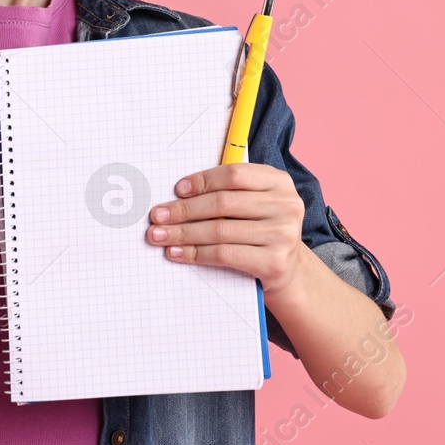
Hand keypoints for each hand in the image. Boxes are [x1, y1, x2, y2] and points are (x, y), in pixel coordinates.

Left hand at [145, 163, 305, 295]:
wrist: (287, 270)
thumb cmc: (260, 230)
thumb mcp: (253, 204)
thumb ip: (226, 192)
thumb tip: (177, 193)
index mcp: (278, 182)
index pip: (234, 174)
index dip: (202, 181)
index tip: (177, 190)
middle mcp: (286, 205)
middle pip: (222, 203)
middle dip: (184, 210)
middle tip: (157, 216)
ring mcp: (283, 234)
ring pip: (219, 230)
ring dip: (183, 233)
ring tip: (159, 235)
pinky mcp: (274, 262)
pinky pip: (224, 254)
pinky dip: (195, 253)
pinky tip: (176, 252)